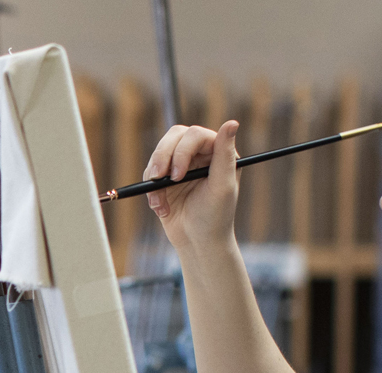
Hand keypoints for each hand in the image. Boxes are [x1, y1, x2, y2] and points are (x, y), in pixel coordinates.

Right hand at [144, 120, 241, 251]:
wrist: (198, 241)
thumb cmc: (216, 217)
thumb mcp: (222, 186)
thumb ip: (225, 155)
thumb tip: (232, 123)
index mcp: (217, 153)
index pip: (195, 135)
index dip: (182, 151)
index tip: (178, 176)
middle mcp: (199, 154)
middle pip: (173, 137)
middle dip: (163, 157)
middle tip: (159, 179)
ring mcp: (180, 164)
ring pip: (158, 153)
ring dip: (154, 177)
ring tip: (160, 202)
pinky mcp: (164, 178)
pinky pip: (149, 173)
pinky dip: (150, 190)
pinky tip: (161, 207)